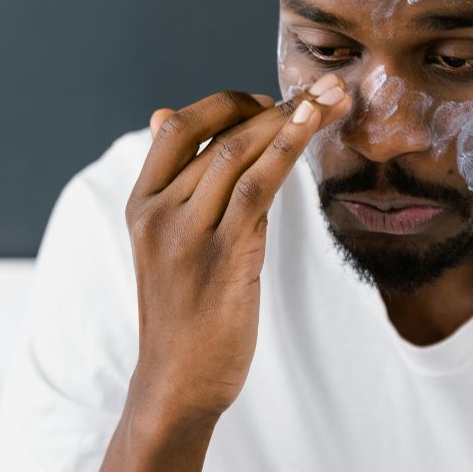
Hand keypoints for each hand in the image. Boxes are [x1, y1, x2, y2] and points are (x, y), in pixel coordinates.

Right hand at [123, 76, 350, 426]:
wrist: (178, 383)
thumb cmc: (182, 313)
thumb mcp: (163, 242)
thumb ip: (174, 182)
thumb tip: (162, 114)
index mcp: (140, 204)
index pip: (176, 127)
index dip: (225, 104)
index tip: (269, 101)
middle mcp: (158, 212)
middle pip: (219, 136)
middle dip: (276, 106)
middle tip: (323, 88)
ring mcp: (188, 234)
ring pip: (239, 153)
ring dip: (291, 119)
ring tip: (332, 98)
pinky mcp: (223, 256)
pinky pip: (258, 188)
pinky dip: (287, 149)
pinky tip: (313, 126)